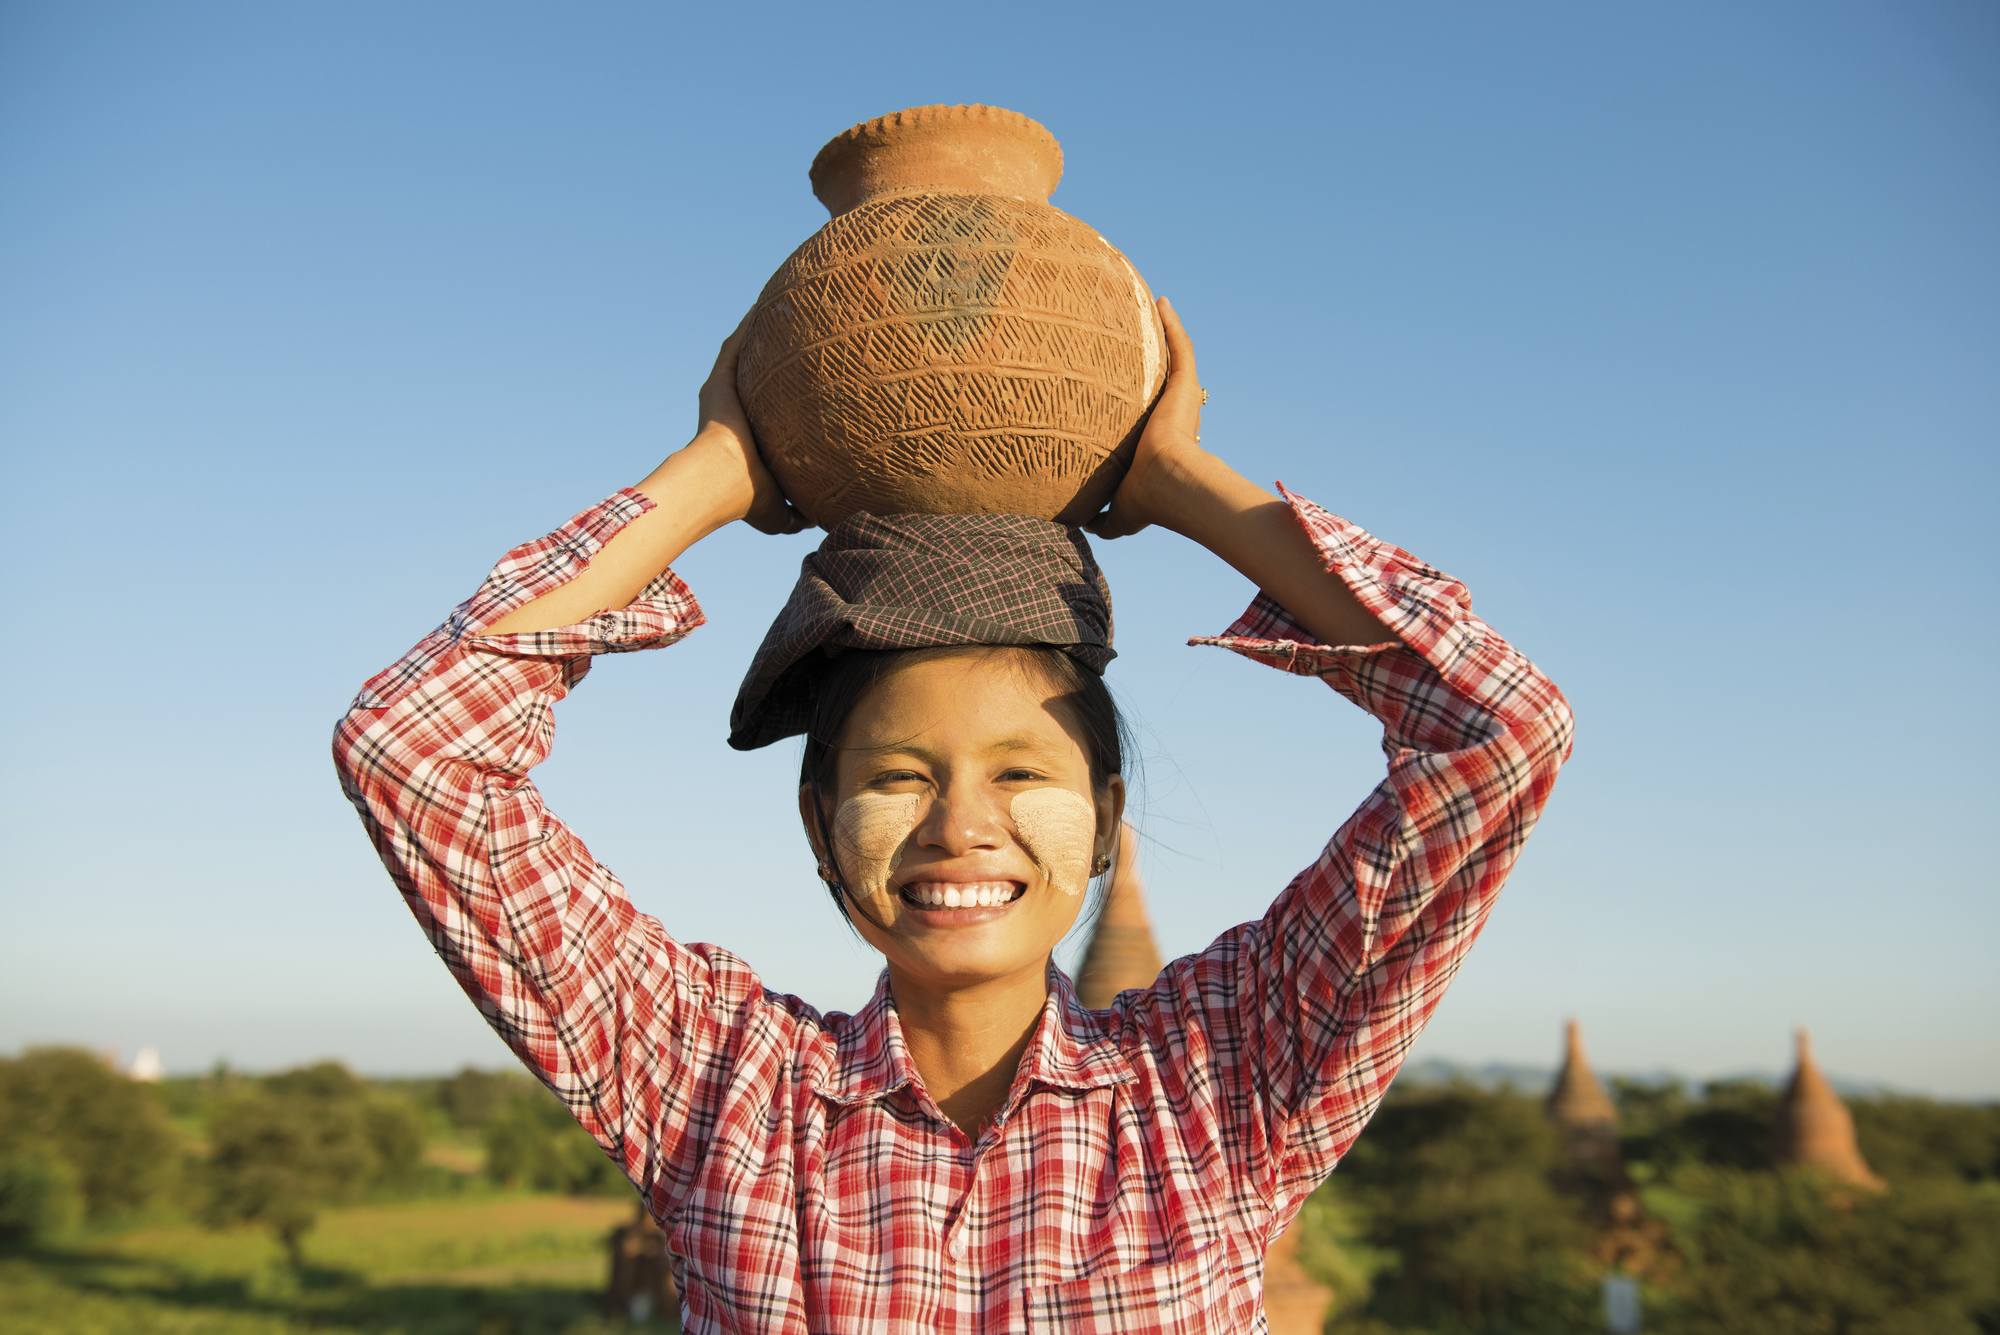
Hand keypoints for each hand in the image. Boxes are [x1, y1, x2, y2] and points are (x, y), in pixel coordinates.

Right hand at [686, 311, 808, 536]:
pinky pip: (735, 347)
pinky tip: (762, 306)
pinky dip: (747, 326)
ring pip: (745, 357)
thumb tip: (818, 517)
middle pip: (758, 378)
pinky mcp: (719, 381)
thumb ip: (797, 514)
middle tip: (799, 340)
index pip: (770, 414)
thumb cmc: (746, 499)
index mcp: (749, 439)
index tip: (807, 391)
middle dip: (773, 361)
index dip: (786, 402)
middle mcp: (736, 412)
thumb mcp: (779, 512)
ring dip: (758, 335)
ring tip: (779, 310)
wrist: (720, 481)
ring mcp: (725, 393)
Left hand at [1086, 297, 1208, 540]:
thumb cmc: (1143, 499)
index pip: (1145, 420)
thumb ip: (1100, 519)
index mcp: (1157, 443)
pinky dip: (1173, 323)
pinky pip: (1180, 346)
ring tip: (1148, 308)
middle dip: (1149, 364)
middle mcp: (1171, 417)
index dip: (1133, 410)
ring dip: (1164, 333)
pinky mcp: (1186, 384)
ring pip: (1172, 359)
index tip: (1113, 396)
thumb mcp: (1116, 515)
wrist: (1166, 481)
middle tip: (1126, 342)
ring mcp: (1180, 398)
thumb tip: (1080, 526)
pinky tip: (1161, 301)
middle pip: (1159, 383)